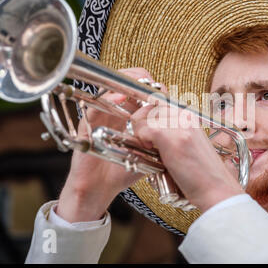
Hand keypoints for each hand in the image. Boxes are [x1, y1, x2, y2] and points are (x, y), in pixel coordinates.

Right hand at [57, 68, 157, 221]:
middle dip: (140, 79)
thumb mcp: (149, 153)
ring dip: (125, 82)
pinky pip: (96, 102)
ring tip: (137, 85)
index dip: (154, 88)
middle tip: (151, 86)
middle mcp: (116, 111)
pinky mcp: (87, 121)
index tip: (164, 92)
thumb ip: (161, 138)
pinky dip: (109, 97)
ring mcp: (101, 114)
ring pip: (111, 86)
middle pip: (127, 82)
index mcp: (132, 115)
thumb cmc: (123, 170)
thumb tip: (181, 126)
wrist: (99, 188)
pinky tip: (121, 97)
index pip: (143, 91)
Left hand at [129, 103, 244, 212]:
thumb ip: (174, 134)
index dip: (149, 114)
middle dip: (142, 122)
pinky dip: (141, 140)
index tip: (147, 128)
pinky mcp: (169, 137)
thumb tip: (152, 132)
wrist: (216, 188)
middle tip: (146, 139)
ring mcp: (178, 125)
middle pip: (151, 106)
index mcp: (191, 117)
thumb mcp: (190, 146)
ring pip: (145, 117)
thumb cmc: (203, 174)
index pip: (161, 102)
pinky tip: (151, 151)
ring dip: (140, 131)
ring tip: (148, 146)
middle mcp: (185, 116)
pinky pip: (144, 129)